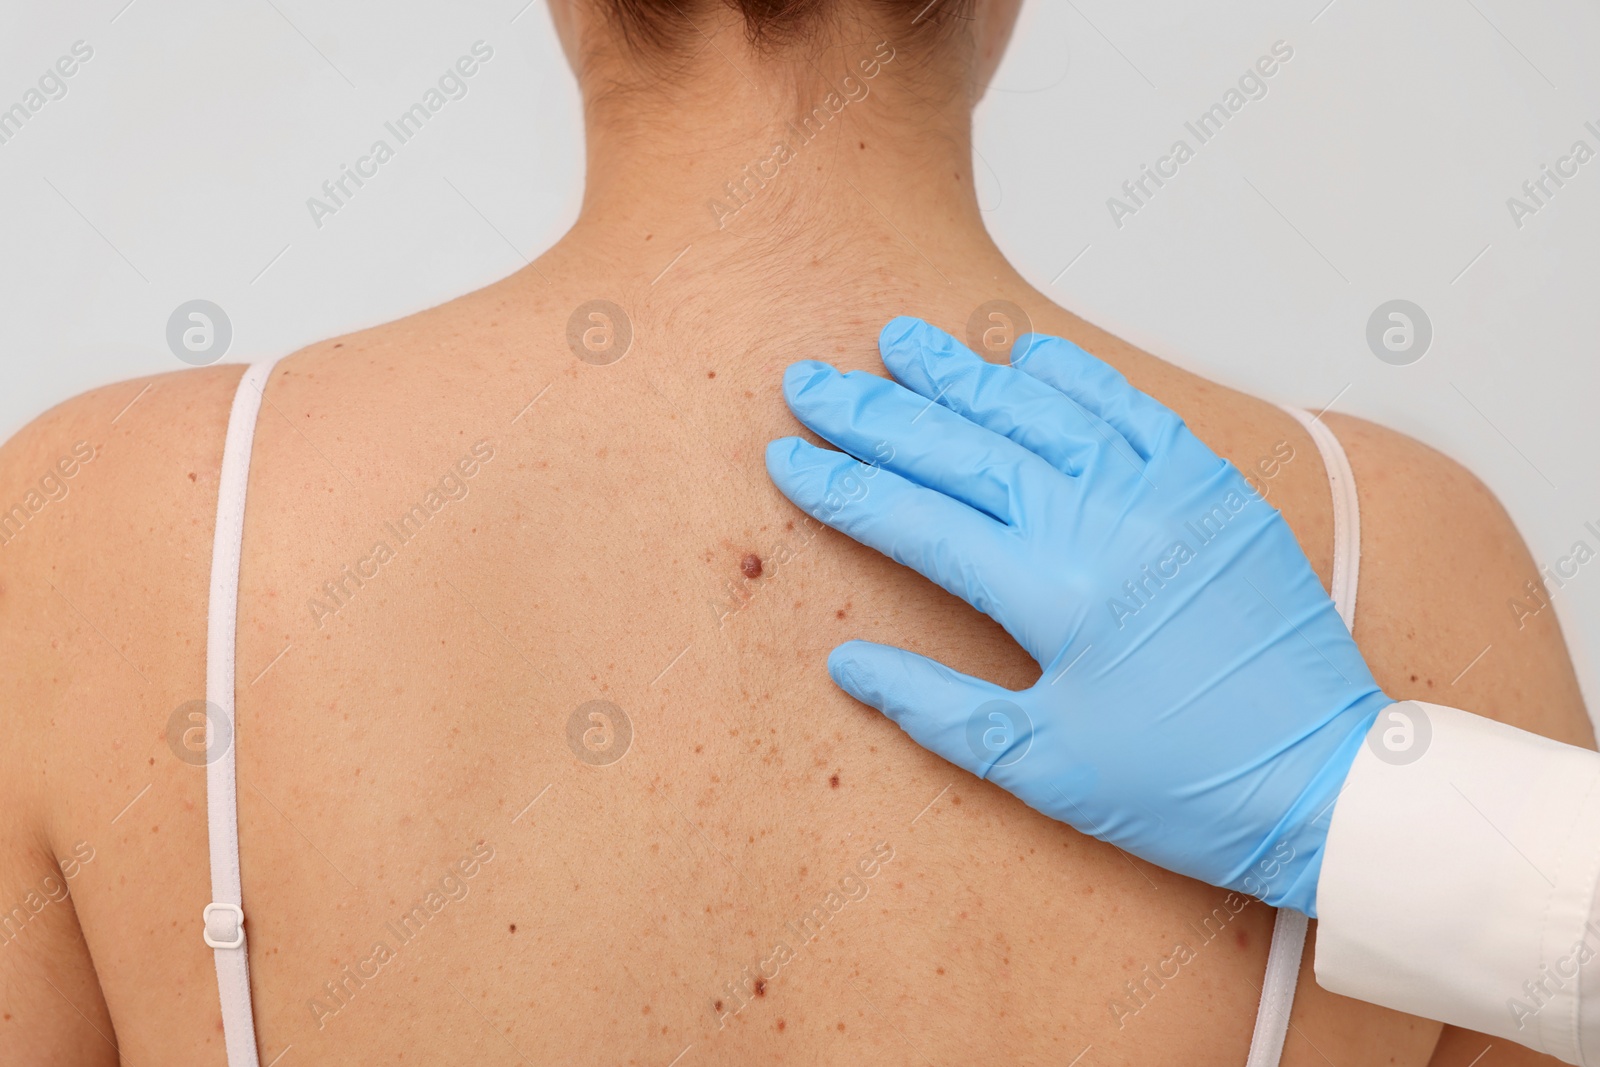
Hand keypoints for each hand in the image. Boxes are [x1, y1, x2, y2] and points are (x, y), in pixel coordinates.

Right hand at [764, 316, 1389, 914]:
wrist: (1325, 778)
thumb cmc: (1183, 784)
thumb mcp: (1044, 765)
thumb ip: (936, 707)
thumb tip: (848, 663)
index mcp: (1051, 595)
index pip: (917, 521)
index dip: (844, 486)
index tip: (787, 455)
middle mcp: (1101, 525)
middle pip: (962, 450)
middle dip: (876, 414)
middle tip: (811, 381)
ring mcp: (1162, 496)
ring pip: (1039, 412)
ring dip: (962, 374)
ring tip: (897, 341)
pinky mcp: (1212, 490)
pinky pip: (1133, 411)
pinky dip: (1077, 376)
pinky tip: (1027, 350)